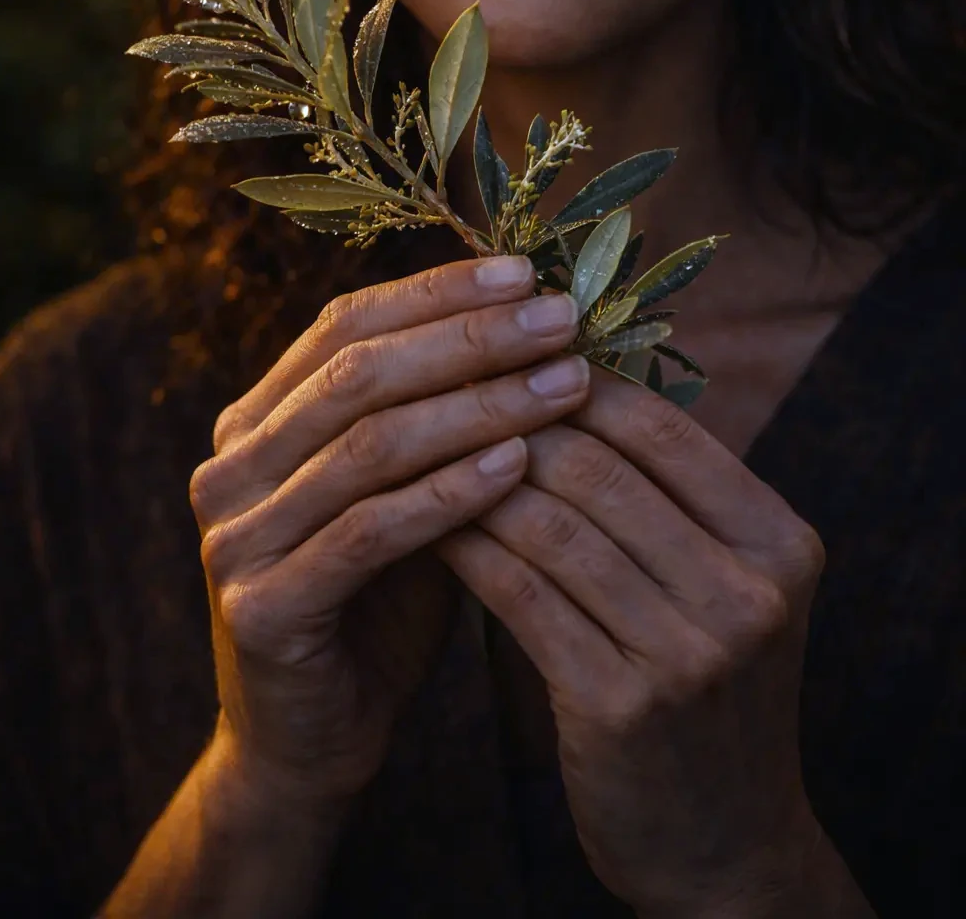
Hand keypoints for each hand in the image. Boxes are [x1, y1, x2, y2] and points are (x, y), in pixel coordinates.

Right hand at [188, 254, 588, 810]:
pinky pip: (368, 531)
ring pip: (369, 444)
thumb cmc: (376, 602)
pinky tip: (519, 465)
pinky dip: (449, 493)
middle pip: (358, 373)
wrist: (308, 744)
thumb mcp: (404, 492)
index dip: (435, 292)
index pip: (344, 324)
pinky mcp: (262, 608)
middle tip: (559, 317)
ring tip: (565, 383)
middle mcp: (231, 465)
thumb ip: (439, 418)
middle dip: (468, 337)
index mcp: (254, 419)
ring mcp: (235, 537)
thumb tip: (539, 323)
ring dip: (478, 406)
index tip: (524, 271)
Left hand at [433, 365, 826, 914]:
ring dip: (473, 478)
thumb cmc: (706, 687)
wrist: (724, 842)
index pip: (662, 428)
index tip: (505, 355)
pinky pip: (521, 594)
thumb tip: (569, 375)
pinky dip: (467, 546)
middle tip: (442, 390)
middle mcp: (747, 592)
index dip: (575, 381)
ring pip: (551, 524)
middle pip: (600, 468)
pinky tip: (425, 522)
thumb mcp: (724, 584)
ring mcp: (689, 653)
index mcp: (779, 541)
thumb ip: (667, 495)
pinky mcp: (621, 706)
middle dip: (512, 422)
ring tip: (419, 445)